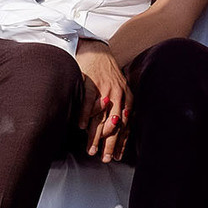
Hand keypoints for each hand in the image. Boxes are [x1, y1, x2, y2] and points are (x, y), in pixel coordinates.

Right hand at [75, 41, 129, 162]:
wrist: (96, 49)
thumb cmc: (107, 72)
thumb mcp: (120, 88)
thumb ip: (121, 106)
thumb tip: (119, 128)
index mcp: (126, 96)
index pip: (125, 124)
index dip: (120, 141)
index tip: (116, 156)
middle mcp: (117, 94)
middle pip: (114, 124)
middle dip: (109, 143)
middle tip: (104, 158)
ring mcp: (103, 88)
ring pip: (100, 117)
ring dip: (95, 135)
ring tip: (91, 149)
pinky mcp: (89, 82)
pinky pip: (87, 101)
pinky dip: (84, 114)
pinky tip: (80, 127)